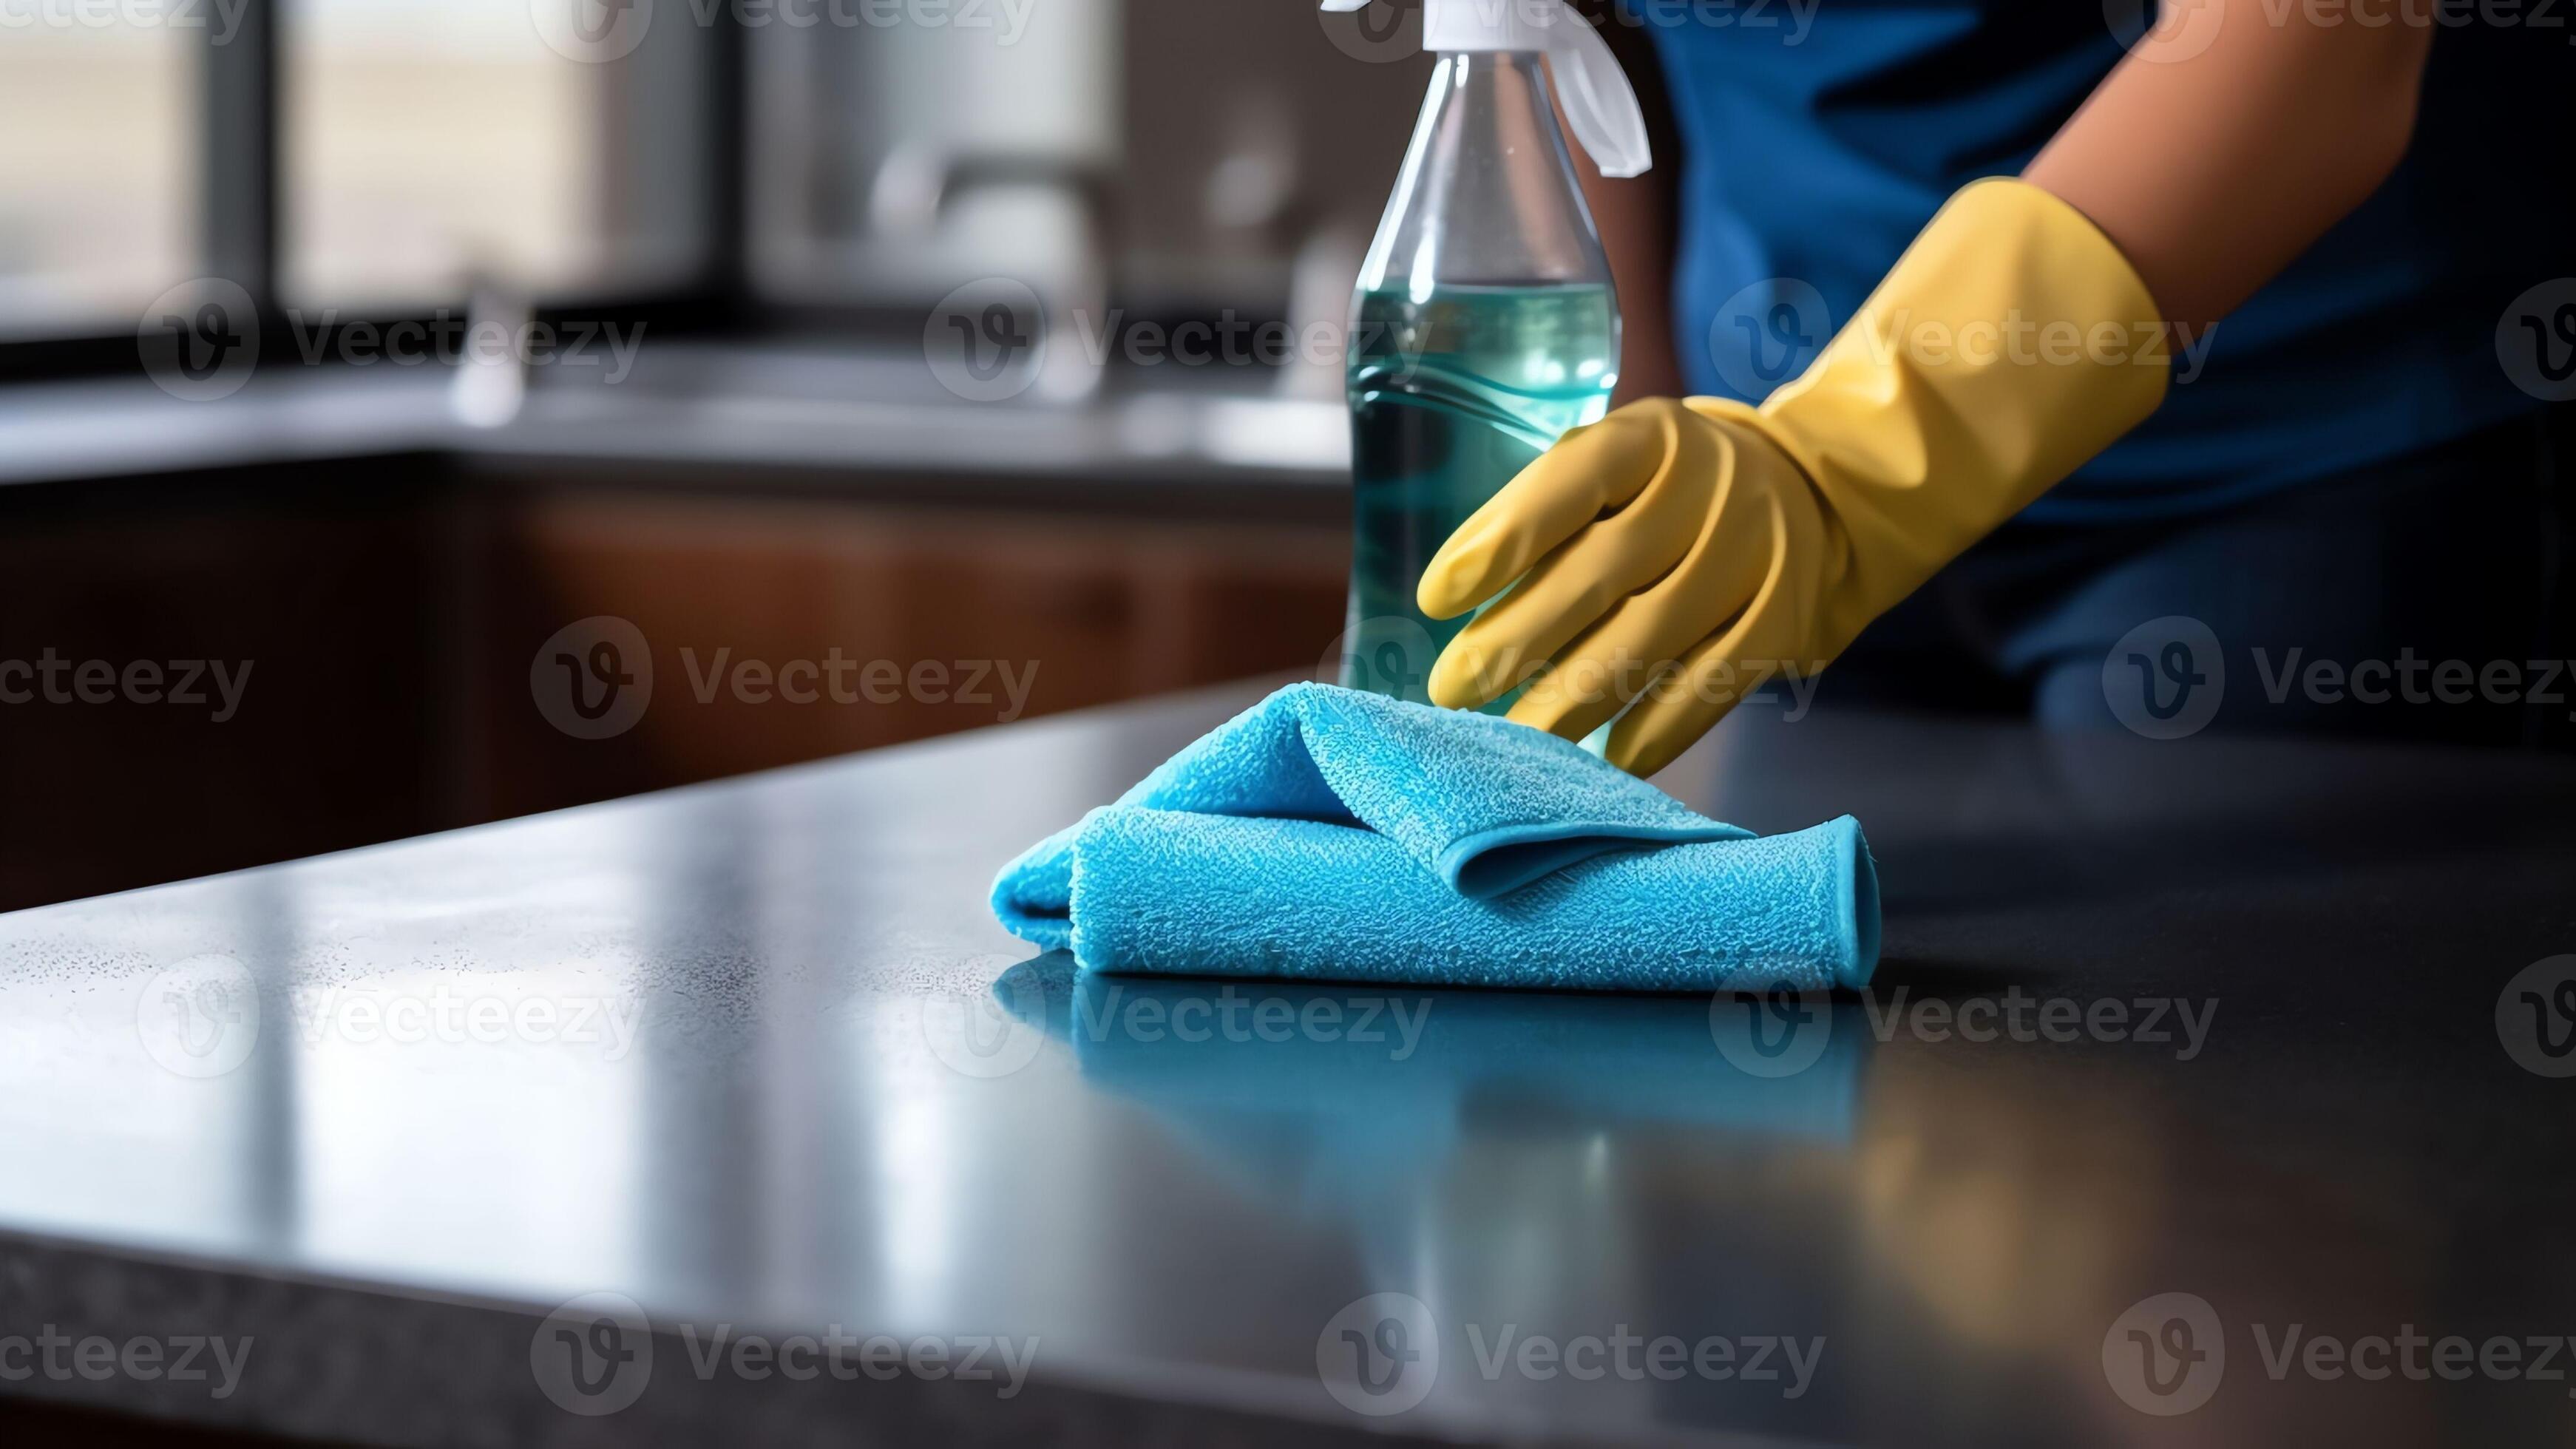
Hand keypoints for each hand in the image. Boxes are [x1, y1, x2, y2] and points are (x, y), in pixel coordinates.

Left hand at [1417, 179, 2175, 775]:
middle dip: (1517, 639)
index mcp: (1650, 437)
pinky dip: (1656, 729)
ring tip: (1512, 739)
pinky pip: (1715, 683)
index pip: (1569, 482)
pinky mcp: (1785, 616)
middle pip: (1603, 570)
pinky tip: (1604, 761)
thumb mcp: (1617, 465)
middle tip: (1453, 690)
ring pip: (1653, 636)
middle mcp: (1707, 487)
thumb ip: (1549, 513)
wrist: (1810, 490)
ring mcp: (1754, 553)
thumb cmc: (1668, 488)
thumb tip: (1451, 603)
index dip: (1499, 541)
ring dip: (1574, 697)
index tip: (1435, 599)